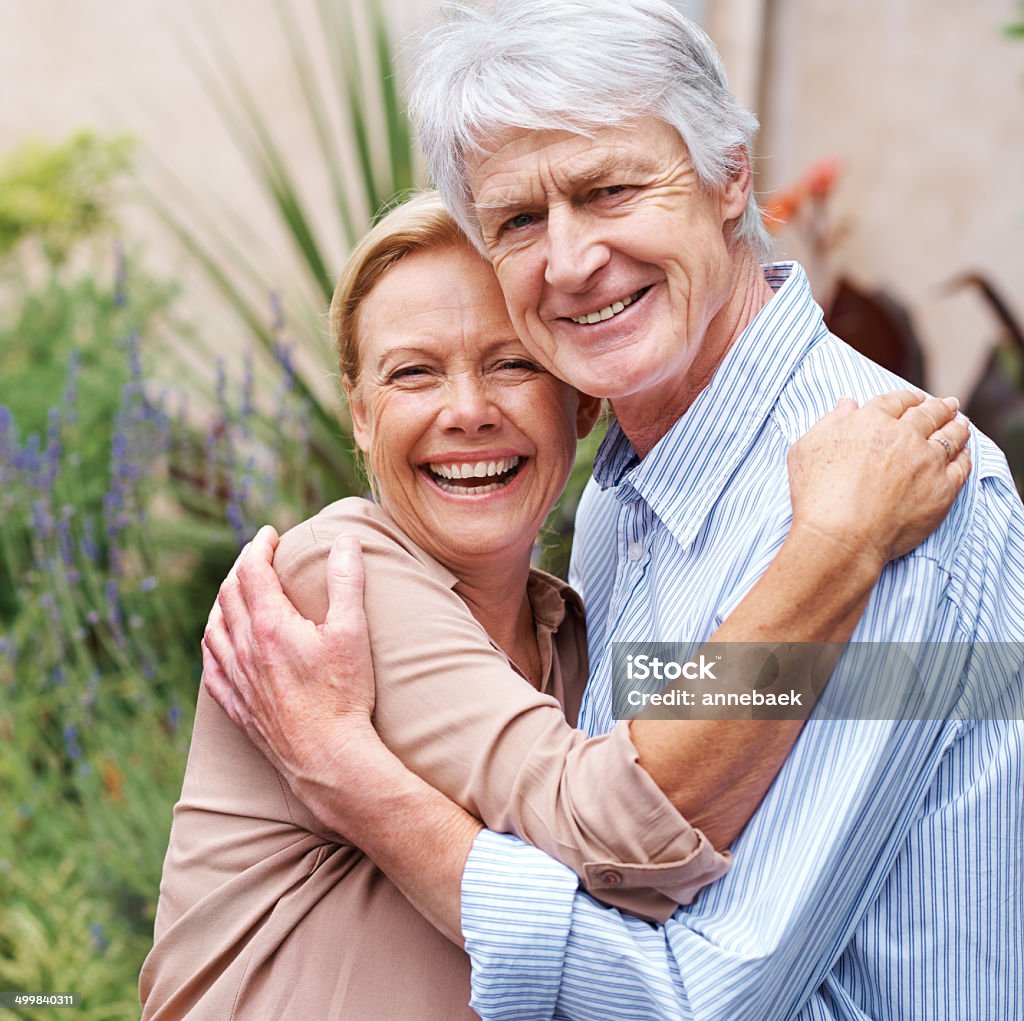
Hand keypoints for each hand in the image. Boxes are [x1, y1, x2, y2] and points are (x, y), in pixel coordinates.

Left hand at [202, 526, 378, 790]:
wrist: (326, 758)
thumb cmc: (343, 695)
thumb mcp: (352, 631)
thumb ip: (346, 581)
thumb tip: (345, 540)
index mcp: (270, 624)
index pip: (252, 569)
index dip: (259, 545)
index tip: (270, 534)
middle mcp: (244, 648)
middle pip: (229, 594)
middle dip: (242, 567)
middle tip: (258, 557)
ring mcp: (236, 678)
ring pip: (214, 628)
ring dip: (223, 602)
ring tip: (236, 591)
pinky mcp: (236, 705)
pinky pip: (211, 666)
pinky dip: (213, 643)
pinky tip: (220, 644)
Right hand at [787, 390, 970, 573]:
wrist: (842, 536)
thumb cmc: (816, 495)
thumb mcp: (806, 450)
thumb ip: (828, 422)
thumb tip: (847, 404)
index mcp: (871, 421)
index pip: (896, 401)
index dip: (907, 398)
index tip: (915, 399)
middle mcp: (904, 435)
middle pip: (929, 413)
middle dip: (939, 406)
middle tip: (948, 405)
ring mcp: (927, 461)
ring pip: (950, 435)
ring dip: (957, 426)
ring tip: (961, 423)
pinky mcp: (943, 488)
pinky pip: (962, 466)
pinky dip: (965, 455)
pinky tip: (965, 453)